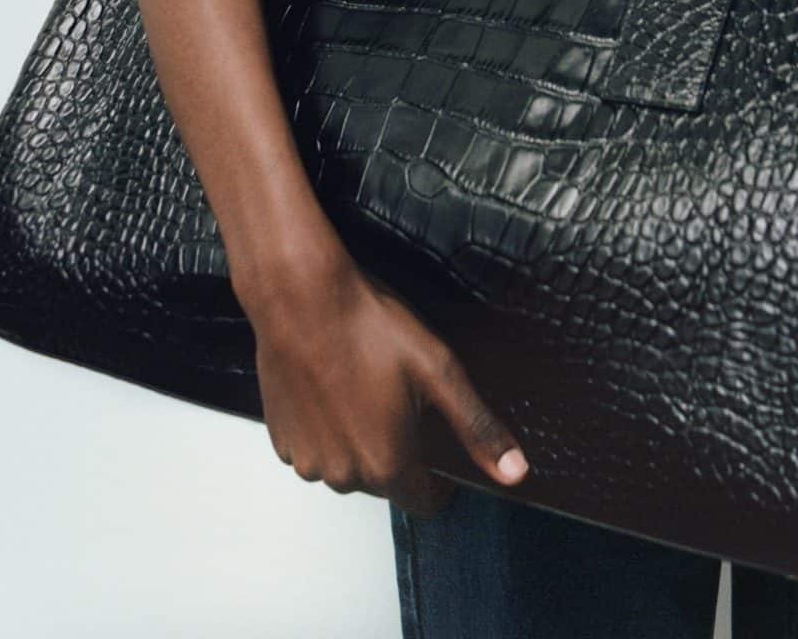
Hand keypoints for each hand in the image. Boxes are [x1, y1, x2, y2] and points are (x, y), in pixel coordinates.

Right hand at [246, 247, 529, 519]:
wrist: (301, 296)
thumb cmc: (368, 327)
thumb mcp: (438, 370)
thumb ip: (477, 427)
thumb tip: (516, 472)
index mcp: (387, 465)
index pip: (425, 502)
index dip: (439, 476)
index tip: (438, 441)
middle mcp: (344, 476)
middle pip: (386, 482)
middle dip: (399, 449)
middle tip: (401, 396)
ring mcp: (308, 460)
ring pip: (349, 466)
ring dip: (360, 440)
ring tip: (364, 386)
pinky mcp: (281, 440)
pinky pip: (316, 449)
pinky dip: (326, 429)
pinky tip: (333, 387)